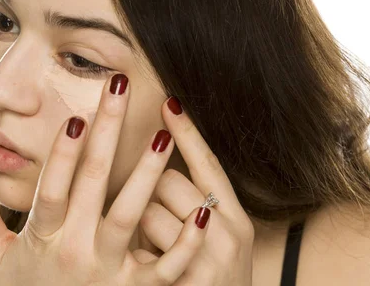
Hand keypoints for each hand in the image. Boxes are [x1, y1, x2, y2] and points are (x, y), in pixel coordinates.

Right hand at [0, 73, 249, 284]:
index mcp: (43, 238)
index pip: (51, 188)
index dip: (62, 153)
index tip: (75, 117)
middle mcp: (77, 250)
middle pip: (93, 183)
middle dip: (107, 131)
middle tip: (120, 88)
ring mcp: (110, 271)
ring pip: (132, 215)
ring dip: (148, 174)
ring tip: (164, 136)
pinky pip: (166, 267)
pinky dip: (187, 242)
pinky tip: (204, 210)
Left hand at [136, 97, 254, 284]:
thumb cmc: (216, 273)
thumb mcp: (223, 234)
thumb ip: (199, 197)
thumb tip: (163, 152)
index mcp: (236, 217)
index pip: (208, 163)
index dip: (187, 131)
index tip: (168, 101)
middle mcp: (227, 234)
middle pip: (168, 181)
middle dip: (149, 186)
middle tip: (151, 204)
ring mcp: (206, 259)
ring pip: (147, 210)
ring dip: (137, 220)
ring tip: (144, 238)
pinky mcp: (182, 281)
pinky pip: (142, 248)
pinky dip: (136, 247)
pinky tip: (133, 253)